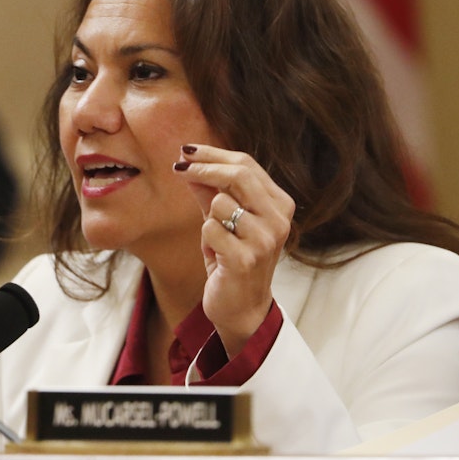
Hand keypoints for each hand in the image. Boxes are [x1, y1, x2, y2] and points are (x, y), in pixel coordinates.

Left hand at [174, 144, 294, 356]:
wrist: (242, 308)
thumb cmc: (233, 259)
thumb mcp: (223, 220)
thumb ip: (211, 191)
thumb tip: (188, 161)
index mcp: (279, 204)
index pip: (246, 165)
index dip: (213, 154)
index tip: (186, 151)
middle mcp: (279, 219)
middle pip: (238, 174)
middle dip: (203, 168)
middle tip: (179, 167)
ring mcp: (265, 240)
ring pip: (220, 203)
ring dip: (208, 217)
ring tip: (216, 238)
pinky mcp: (245, 259)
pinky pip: (210, 229)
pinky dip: (206, 239)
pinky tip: (216, 255)